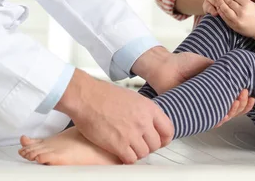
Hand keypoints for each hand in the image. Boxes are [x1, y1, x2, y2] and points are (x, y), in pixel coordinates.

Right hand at [55, 69, 173, 163]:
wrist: (86, 97)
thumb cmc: (103, 94)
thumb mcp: (132, 97)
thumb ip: (143, 111)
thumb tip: (149, 122)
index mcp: (149, 108)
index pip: (168, 129)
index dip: (164, 138)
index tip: (160, 141)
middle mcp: (143, 121)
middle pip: (156, 144)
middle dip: (149, 146)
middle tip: (140, 144)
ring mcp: (132, 134)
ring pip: (144, 153)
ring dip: (137, 152)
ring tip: (128, 147)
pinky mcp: (119, 145)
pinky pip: (131, 159)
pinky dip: (127, 158)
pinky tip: (121, 152)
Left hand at [136, 47, 254, 123]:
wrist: (164, 65)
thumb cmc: (181, 63)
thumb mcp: (206, 63)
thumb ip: (221, 70)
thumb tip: (237, 73)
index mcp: (214, 91)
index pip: (233, 100)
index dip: (244, 101)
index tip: (251, 93)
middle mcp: (208, 101)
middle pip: (232, 112)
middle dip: (243, 105)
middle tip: (245, 94)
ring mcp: (201, 107)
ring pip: (223, 117)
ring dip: (235, 111)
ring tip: (238, 99)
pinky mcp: (191, 112)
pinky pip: (208, 121)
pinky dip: (220, 117)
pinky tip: (227, 110)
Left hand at [208, 0, 254, 37]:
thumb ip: (245, 0)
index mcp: (248, 4)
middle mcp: (242, 12)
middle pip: (229, 2)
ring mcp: (237, 20)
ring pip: (225, 10)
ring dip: (220, 4)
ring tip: (217, 0)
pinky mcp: (235, 26)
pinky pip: (225, 18)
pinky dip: (221, 13)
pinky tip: (219, 9)